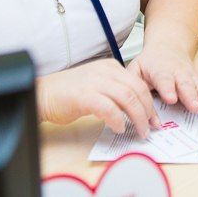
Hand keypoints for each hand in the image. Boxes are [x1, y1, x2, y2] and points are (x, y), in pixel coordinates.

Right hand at [37, 58, 158, 136]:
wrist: (43, 94)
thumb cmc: (69, 93)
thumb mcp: (98, 86)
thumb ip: (116, 92)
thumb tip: (136, 109)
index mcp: (111, 67)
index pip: (138, 83)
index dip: (149, 102)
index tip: (153, 118)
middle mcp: (105, 71)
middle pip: (137, 89)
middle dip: (148, 110)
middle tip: (151, 126)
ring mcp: (95, 82)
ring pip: (127, 97)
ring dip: (137, 117)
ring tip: (140, 130)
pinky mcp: (84, 95)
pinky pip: (109, 107)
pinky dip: (117, 119)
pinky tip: (119, 128)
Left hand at [128, 46, 197, 115]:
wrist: (167, 45)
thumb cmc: (150, 62)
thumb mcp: (135, 72)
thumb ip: (137, 94)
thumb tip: (147, 119)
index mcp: (159, 70)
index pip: (163, 79)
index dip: (167, 89)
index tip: (171, 99)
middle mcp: (177, 72)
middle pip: (185, 84)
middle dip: (191, 96)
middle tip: (195, 108)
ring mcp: (190, 75)